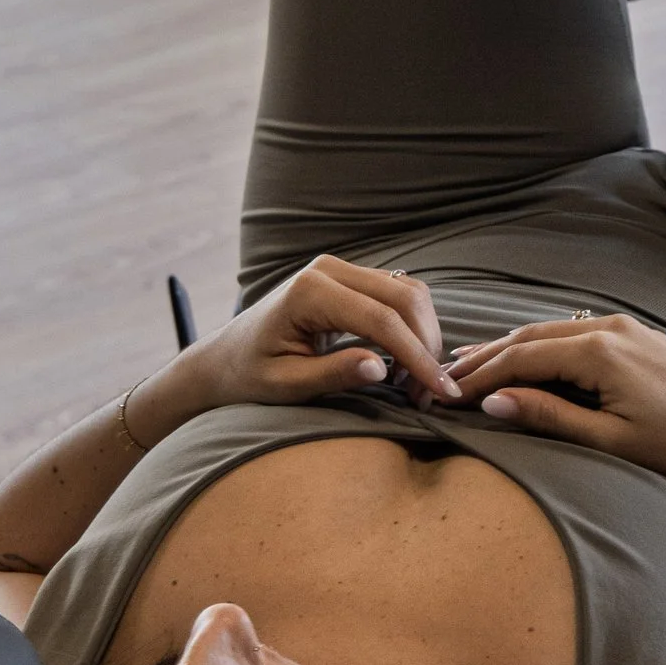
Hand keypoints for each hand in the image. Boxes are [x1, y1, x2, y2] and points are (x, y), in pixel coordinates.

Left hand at [162, 257, 452, 426]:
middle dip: (427, 347)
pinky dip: (413, 327)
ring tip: (416, 383)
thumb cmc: (249, 376)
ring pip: (409, 293)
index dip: (417, 357)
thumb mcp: (286, 385)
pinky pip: (398, 295)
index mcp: (310, 292)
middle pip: (405, 299)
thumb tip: (382, 369)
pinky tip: (405, 363)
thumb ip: (332, 375)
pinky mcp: (349, 279)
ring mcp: (340, 269)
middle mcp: (328, 269)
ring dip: (424, 336)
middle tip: (431, 395)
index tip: (440, 393)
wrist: (225, 358)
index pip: (382, 320)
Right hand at [446, 315, 665, 490]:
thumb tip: (494, 401)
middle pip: (528, 338)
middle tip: (440, 380)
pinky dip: (539, 347)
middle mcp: (608, 328)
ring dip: (508, 350)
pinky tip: (523, 360)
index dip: (477, 378)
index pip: (520, 359)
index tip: (442, 395)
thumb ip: (550, 416)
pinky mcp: (637, 336)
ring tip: (467, 367)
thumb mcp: (610, 441)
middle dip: (483, 359)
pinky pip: (573, 334)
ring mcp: (624, 327)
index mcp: (599, 352)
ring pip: (549, 332)